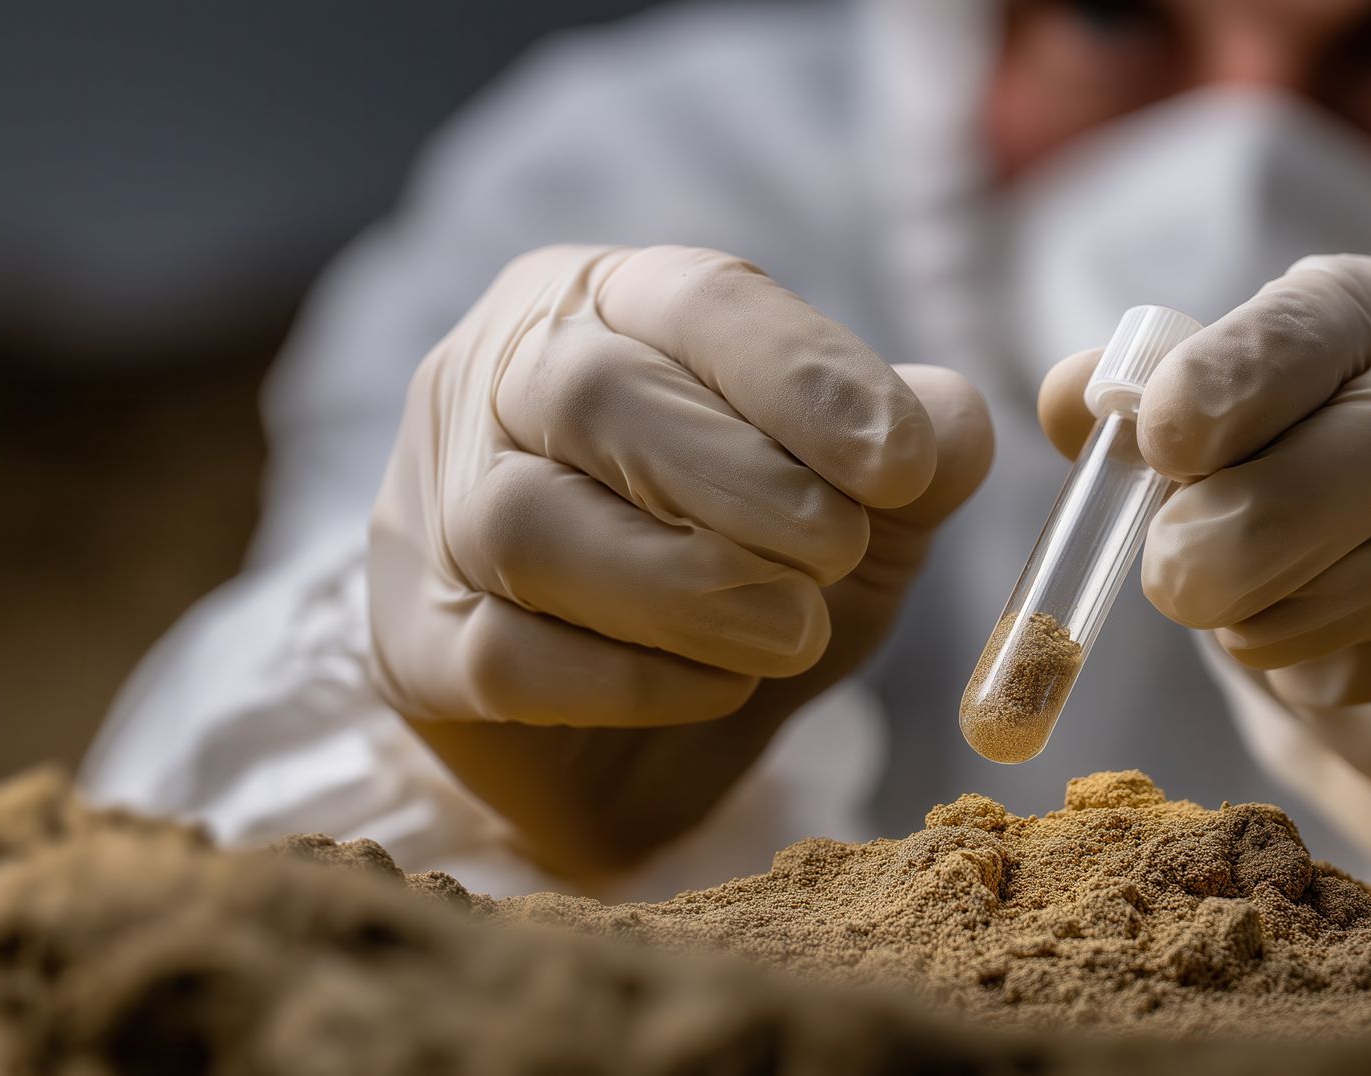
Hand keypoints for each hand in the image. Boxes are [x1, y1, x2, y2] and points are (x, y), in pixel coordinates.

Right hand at [369, 246, 991, 872]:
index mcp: (609, 306)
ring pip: (528, 522)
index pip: (697, 298)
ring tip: (792, 633)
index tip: (903, 462)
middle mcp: (497, 382)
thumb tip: (955, 426)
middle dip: (746, 481)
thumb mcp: (859, 506)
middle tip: (840, 553)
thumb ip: (915, 455)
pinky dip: (633, 679)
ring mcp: (435, 514)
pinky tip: (715, 688)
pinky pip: (506, 656)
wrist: (642, 734)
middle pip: (593, 391)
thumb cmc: (746, 572)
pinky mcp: (415, 648)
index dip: (807, 375)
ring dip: (689, 584)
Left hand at [1039, 255, 1370, 802]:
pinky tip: (1313, 671)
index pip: (1329, 315)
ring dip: (1318, 603)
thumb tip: (1070, 398)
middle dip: (1274, 512)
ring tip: (1237, 631)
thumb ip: (1154, 416)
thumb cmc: (1325, 507)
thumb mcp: (1237, 445)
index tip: (1159, 434)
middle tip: (1172, 579)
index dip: (1242, 371)